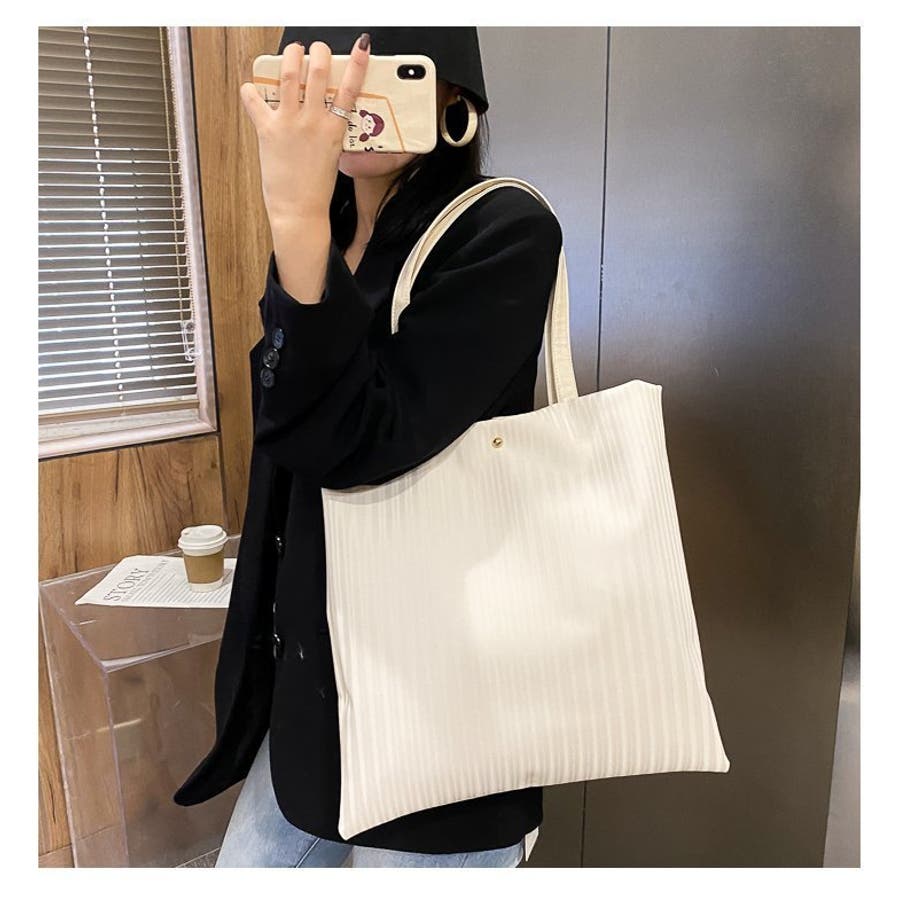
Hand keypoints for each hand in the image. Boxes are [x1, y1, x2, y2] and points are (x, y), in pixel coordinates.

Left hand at [239, 35, 370, 223]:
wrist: (299, 211)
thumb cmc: (316, 189)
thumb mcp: (332, 155)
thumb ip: (328, 129)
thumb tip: (321, 111)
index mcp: (334, 129)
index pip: (351, 88)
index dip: (358, 63)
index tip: (361, 47)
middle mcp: (313, 121)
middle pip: (317, 71)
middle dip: (318, 52)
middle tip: (317, 49)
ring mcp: (289, 123)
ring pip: (289, 74)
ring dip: (290, 56)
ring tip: (291, 52)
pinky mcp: (267, 130)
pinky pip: (254, 101)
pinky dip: (250, 91)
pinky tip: (251, 88)